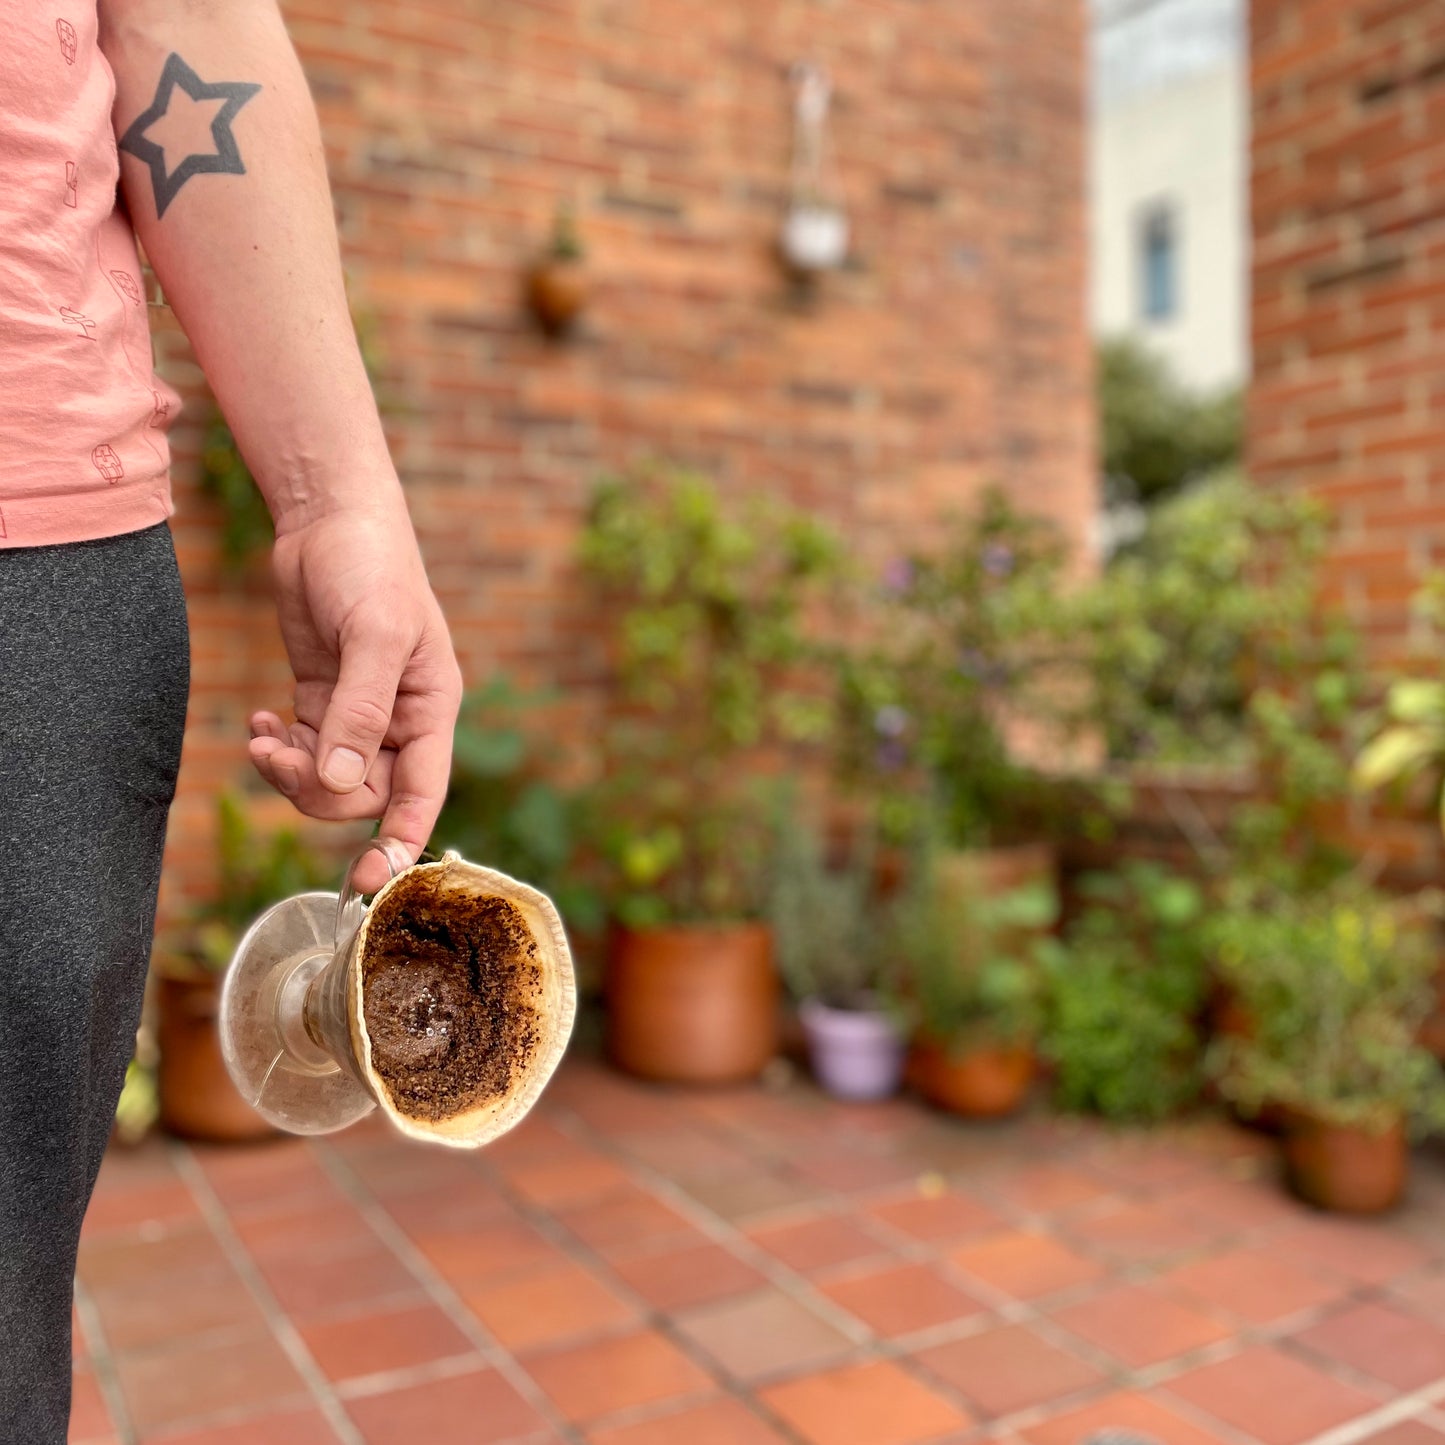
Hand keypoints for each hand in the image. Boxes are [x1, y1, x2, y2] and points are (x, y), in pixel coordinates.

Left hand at [247, 503, 462, 893]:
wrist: (330, 518)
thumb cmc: (371, 566)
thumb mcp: (374, 634)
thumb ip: (359, 712)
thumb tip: (339, 782)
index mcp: (431, 709)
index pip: (421, 794)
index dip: (399, 841)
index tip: (369, 880)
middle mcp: (399, 720)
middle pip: (363, 794)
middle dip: (319, 789)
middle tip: (279, 758)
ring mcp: (358, 714)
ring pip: (328, 779)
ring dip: (291, 771)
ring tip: (264, 739)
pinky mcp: (321, 700)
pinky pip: (303, 752)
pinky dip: (278, 748)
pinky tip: (263, 722)